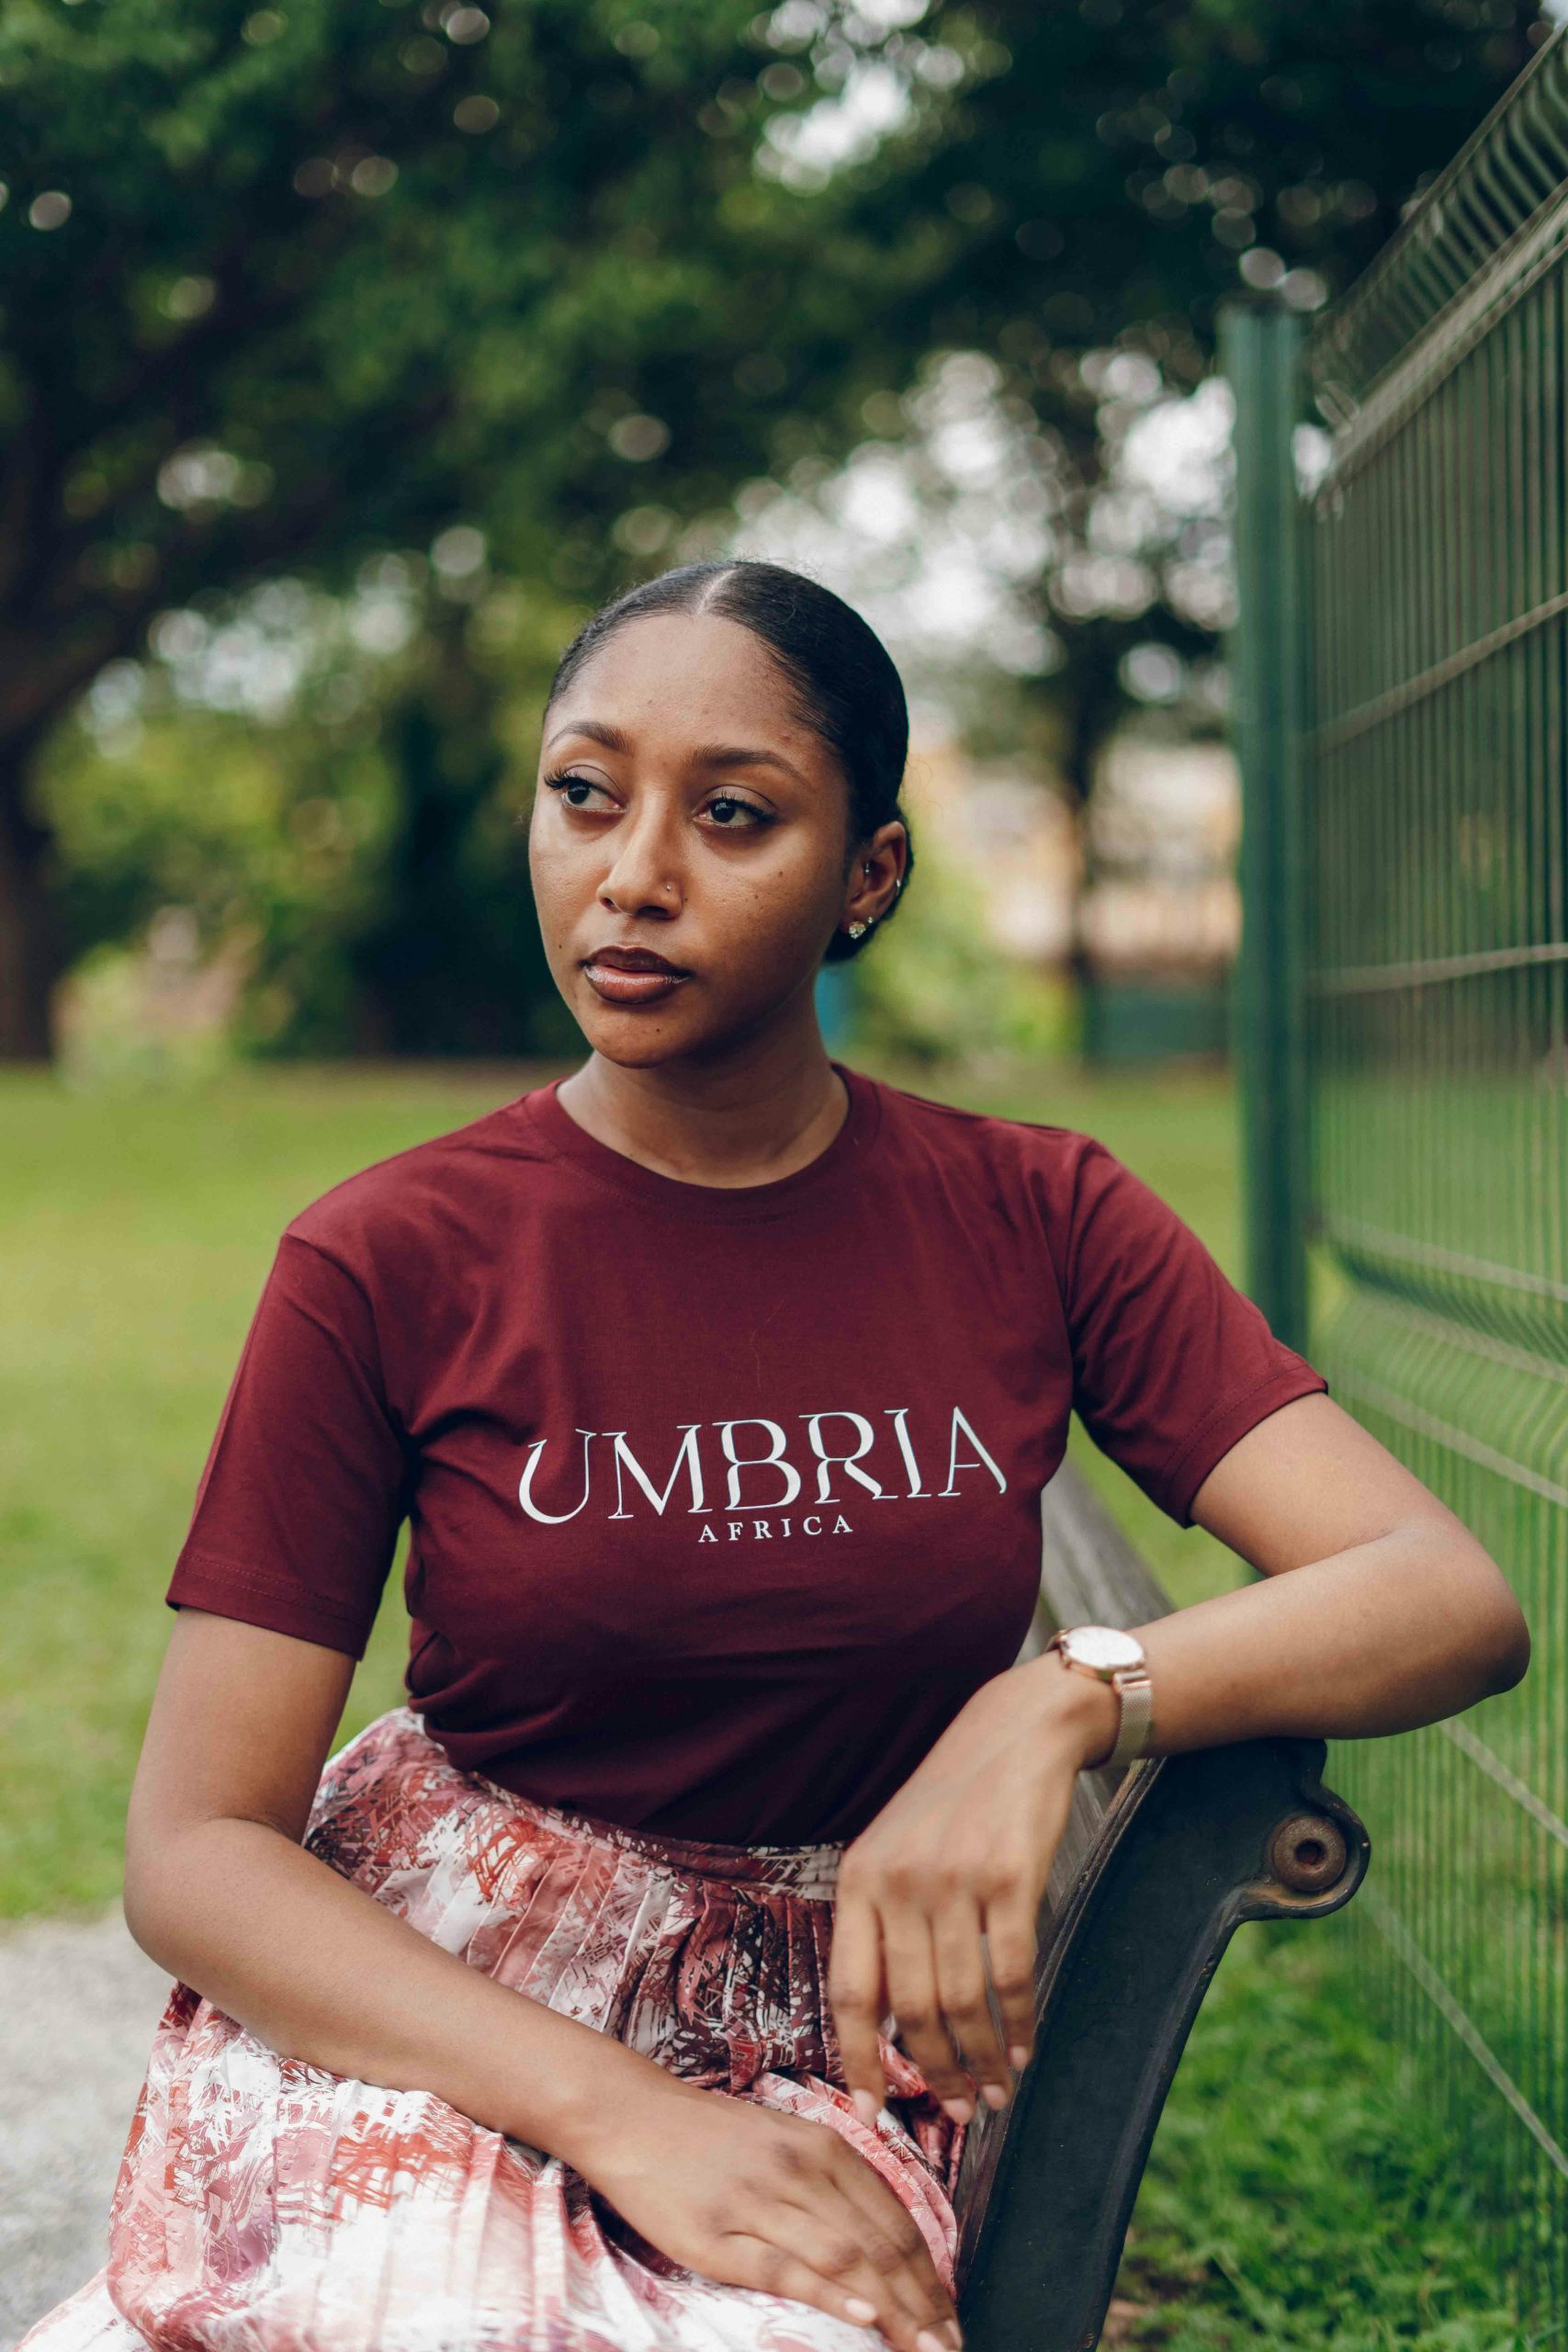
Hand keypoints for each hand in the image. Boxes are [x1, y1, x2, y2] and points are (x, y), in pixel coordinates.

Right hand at [573, 2074, 961, 2349]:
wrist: (632, 2115)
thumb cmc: (710, 2135)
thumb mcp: (785, 2142)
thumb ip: (833, 2184)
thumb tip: (883, 2240)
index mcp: (824, 2148)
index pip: (895, 2221)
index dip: (929, 2275)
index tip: (949, 2316)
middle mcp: (802, 2170)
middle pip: (881, 2246)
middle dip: (922, 2304)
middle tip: (948, 2347)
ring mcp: (762, 2201)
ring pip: (846, 2260)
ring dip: (893, 2310)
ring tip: (921, 2348)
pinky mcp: (719, 2235)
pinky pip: (785, 2268)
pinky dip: (830, 2294)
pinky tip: (862, 2317)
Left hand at [828, 1654, 1116, 2125]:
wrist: (1014, 1733)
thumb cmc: (953, 1804)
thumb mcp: (895, 1852)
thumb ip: (883, 1926)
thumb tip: (885, 2026)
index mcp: (859, 1880)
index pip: (850, 1992)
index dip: (859, 2062)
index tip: (870, 2114)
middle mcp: (898, 1882)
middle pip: (910, 2010)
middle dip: (935, 2074)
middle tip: (958, 2112)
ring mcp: (953, 1879)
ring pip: (962, 2002)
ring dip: (982, 2060)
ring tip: (996, 2092)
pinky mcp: (1009, 1877)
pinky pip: (1012, 1974)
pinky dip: (1021, 2022)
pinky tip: (1027, 2047)